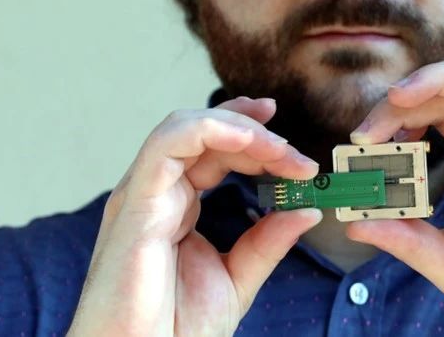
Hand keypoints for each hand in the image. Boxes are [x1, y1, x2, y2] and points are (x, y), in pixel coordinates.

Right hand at [68, 97, 321, 336]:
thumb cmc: (172, 329)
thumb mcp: (236, 278)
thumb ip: (268, 241)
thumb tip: (307, 211)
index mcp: (175, 205)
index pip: (210, 147)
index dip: (249, 132)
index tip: (290, 140)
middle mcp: (155, 193)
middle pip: (203, 132)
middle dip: (256, 132)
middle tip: (299, 157)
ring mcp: (142, 194)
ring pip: (185, 127)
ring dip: (240, 128)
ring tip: (282, 151)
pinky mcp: (136, 203)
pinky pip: (168, 145)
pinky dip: (210, 130)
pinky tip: (248, 141)